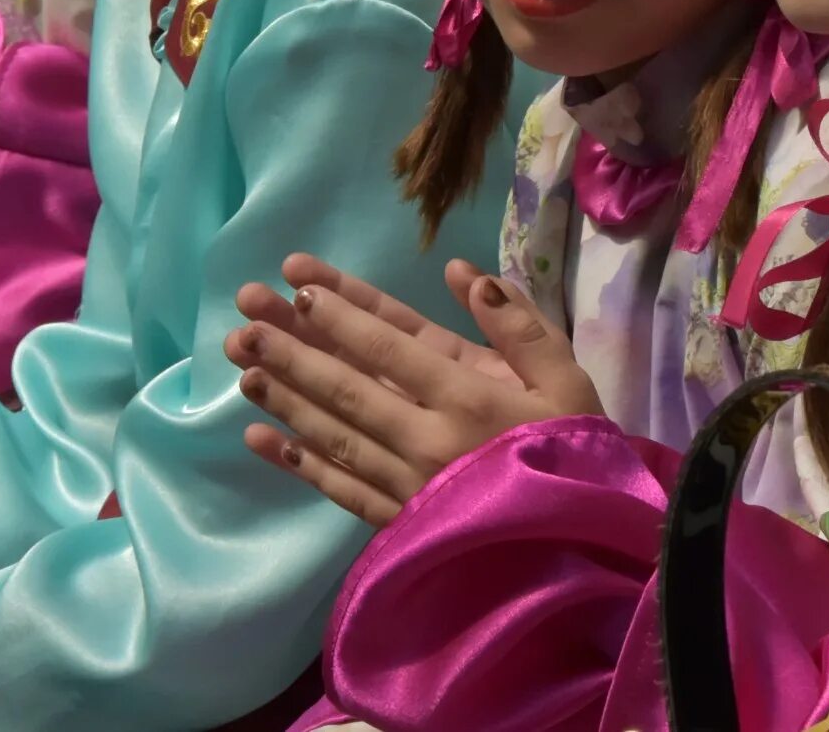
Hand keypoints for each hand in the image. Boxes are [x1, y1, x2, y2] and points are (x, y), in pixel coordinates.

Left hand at [224, 254, 603, 525]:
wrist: (587, 554)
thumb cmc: (580, 457)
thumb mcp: (568, 381)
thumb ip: (518, 325)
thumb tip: (462, 274)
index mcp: (468, 396)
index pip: (389, 344)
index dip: (340, 313)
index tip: (295, 284)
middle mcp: (426, 437)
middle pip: (346, 386)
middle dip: (292, 348)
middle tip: (243, 319)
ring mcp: (408, 484)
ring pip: (334, 433)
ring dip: (285, 398)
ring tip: (242, 369)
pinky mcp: (401, 522)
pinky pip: (342, 490)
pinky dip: (300, 465)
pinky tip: (263, 440)